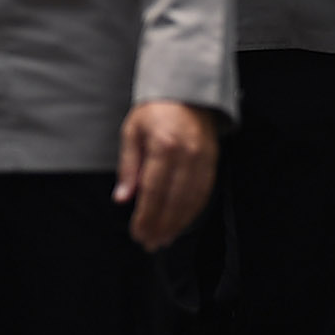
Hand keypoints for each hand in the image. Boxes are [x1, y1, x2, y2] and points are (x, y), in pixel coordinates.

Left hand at [115, 98, 215, 249]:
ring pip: (191, 201)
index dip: (145, 217)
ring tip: (164, 239)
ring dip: (177, 224)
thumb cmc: (155, 111)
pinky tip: (181, 223)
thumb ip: (128, 167)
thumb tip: (122, 198)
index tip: (137, 233)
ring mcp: (203, 158)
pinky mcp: (212, 161)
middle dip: (160, 226)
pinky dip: (192, 212)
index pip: (153, 191)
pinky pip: (204, 193)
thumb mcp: (132, 132)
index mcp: (163, 145)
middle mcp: (186, 154)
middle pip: (173, 201)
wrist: (187, 91)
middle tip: (149, 243)